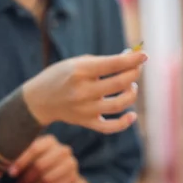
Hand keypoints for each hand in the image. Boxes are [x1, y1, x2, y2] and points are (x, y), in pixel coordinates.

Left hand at [8, 135, 90, 182]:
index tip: (11, 173)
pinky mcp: (74, 178)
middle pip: (40, 165)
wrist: (63, 173)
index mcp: (50, 141)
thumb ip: (20, 154)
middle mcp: (64, 150)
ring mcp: (71, 164)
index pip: (34, 148)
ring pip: (47, 179)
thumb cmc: (39, 162)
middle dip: (27, 178)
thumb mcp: (30, 155)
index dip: (21, 162)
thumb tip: (5, 161)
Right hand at [23, 51, 146, 133]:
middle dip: (134, 74)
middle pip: (119, 84)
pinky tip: (132, 115)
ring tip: (131, 86)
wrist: (39, 100)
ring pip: (119, 104)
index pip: (112, 64)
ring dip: (132, 94)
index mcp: (79, 71)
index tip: (144, 55)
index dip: (132, 60)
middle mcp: (82, 91)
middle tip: (137, 69)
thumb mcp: (77, 62)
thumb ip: (104, 61)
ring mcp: (85, 109)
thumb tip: (133, 58)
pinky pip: (109, 127)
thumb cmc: (62, 76)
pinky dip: (124, 123)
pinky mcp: (86, 122)